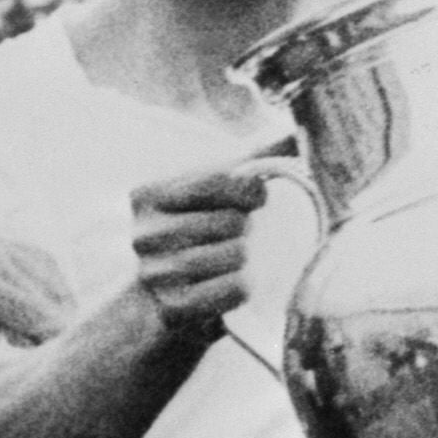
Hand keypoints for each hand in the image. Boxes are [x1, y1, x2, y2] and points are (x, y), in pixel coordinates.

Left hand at [0, 233, 73, 364]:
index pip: (41, 316)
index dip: (56, 347)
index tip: (54, 371)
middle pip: (52, 298)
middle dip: (61, 330)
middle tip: (55, 361)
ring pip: (54, 277)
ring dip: (62, 307)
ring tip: (56, 338)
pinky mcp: (1, 236)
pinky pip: (44, 260)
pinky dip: (54, 285)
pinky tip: (49, 308)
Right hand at [128, 163, 271, 345]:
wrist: (161, 305)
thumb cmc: (197, 237)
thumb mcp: (211, 194)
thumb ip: (248, 160)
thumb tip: (292, 130)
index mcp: (148, 194)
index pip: (222, 178)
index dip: (251, 191)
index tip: (254, 201)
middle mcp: (144, 233)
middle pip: (233, 220)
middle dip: (248, 230)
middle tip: (237, 240)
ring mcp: (154, 273)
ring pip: (237, 254)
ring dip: (248, 259)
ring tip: (234, 262)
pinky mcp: (171, 308)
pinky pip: (235, 288)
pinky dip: (245, 286)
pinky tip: (237, 284)